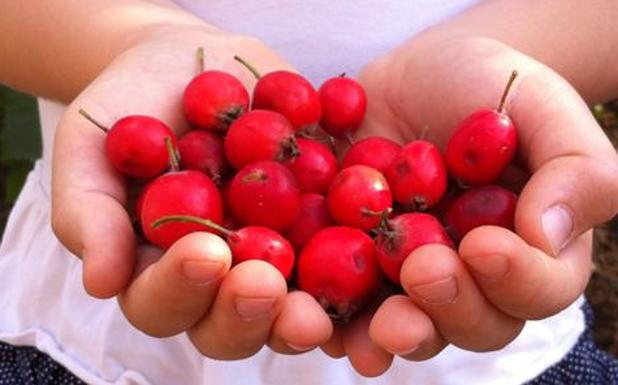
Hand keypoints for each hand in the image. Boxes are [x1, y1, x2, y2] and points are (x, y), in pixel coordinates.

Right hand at [51, 28, 331, 358]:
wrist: (195, 66)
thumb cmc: (132, 109)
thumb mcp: (93, 149)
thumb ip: (90, 214)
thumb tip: (100, 283)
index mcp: (162, 272)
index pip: (164, 305)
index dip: (181, 291)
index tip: (202, 251)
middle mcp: (224, 279)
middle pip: (235, 325)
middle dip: (248, 311)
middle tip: (262, 280)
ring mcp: (278, 258)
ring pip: (294, 306)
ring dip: (307, 307)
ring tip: (320, 288)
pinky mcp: (322, 226)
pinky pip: (346, 250)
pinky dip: (361, 252)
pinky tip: (373, 234)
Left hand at [332, 35, 617, 375]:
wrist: (415, 74)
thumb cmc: (488, 85)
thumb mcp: (541, 107)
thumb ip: (571, 168)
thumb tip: (547, 237)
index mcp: (529, 249)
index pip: (537, 287)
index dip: (515, 279)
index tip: (483, 245)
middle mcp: (473, 276)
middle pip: (472, 322)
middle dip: (448, 307)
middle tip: (424, 270)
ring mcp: (411, 274)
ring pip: (409, 325)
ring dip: (389, 333)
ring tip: (374, 328)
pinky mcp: (358, 261)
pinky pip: (345, 298)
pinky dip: (331, 313)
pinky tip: (314, 315)